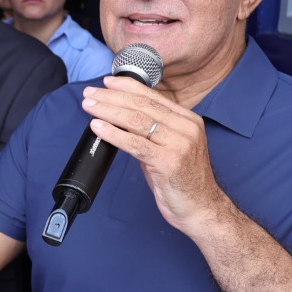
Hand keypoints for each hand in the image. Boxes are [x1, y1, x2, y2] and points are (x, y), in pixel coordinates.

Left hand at [81, 75, 227, 234]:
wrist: (201, 209)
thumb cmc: (182, 180)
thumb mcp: (170, 147)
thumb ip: (151, 131)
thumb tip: (121, 117)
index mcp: (188, 120)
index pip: (153, 97)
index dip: (127, 87)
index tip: (107, 82)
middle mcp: (186, 128)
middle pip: (142, 106)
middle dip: (112, 97)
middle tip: (90, 94)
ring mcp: (179, 144)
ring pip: (137, 121)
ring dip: (108, 111)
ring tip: (90, 107)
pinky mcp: (168, 162)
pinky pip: (135, 144)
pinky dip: (113, 134)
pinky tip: (98, 127)